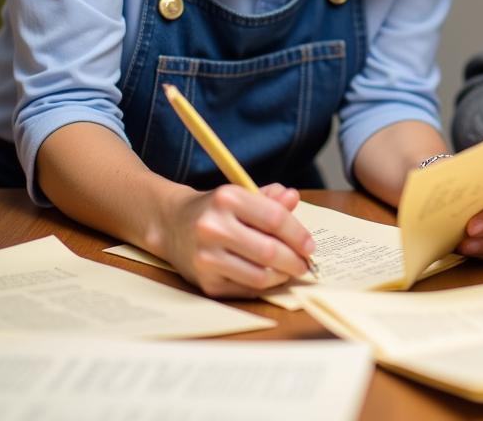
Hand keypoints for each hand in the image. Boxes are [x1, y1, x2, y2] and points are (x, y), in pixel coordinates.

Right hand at [162, 183, 317, 297]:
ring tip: (290, 272)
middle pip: (268, 250)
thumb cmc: (216, 209)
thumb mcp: (241, 194)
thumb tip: (294, 197)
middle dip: (294, 260)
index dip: (298, 234)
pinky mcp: (204, 282)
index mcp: (227, 198)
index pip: (274, 218)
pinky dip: (264, 286)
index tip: (310, 245)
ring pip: (258, 274)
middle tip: (305, 264)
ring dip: (282, 276)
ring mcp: (206, 257)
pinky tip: (271, 278)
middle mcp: (213, 227)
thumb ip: (270, 197)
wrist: (172, 224)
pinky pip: (245, 288)